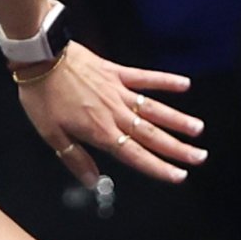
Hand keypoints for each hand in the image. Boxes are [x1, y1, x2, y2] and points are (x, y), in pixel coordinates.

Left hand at [19, 44, 205, 183]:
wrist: (40, 58)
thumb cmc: (42, 97)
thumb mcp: (51, 134)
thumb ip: (75, 159)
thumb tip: (92, 181)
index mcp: (100, 132)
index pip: (136, 155)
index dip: (159, 167)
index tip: (179, 176)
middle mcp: (115, 114)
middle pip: (152, 135)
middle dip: (178, 148)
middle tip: (200, 157)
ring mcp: (119, 91)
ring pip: (155, 109)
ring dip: (178, 120)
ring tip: (198, 129)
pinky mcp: (117, 72)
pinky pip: (146, 78)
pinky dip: (165, 81)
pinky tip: (184, 85)